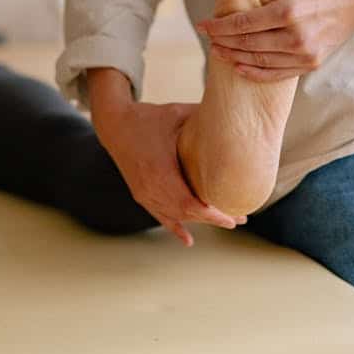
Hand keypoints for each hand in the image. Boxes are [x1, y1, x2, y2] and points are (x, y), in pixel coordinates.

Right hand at [95, 100, 244, 246]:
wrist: (114, 123)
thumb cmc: (148, 117)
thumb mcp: (177, 114)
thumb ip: (204, 117)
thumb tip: (233, 114)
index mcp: (160, 171)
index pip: (189, 204)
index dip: (212, 214)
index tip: (233, 217)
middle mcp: (150, 188)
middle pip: (186, 214)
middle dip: (214, 218)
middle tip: (240, 218)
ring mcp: (144, 194)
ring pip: (176, 216)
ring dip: (200, 221)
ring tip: (227, 222)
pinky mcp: (141, 194)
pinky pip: (161, 216)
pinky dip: (176, 227)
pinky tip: (188, 240)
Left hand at [197, 0, 353, 81]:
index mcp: (289, 10)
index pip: (244, 23)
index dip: (219, 26)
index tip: (202, 25)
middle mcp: (295, 36)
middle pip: (247, 44)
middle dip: (222, 42)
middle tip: (207, 39)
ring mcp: (304, 53)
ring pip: (260, 61)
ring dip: (235, 57)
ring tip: (219, 52)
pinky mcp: (311, 63)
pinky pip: (276, 73)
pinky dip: (255, 72)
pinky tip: (239, 66)